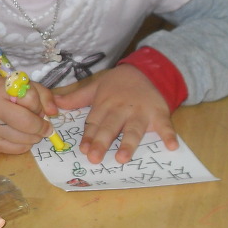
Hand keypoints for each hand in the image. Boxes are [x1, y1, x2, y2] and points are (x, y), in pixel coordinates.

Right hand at [0, 75, 55, 154]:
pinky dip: (25, 145)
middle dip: (42, 126)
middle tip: (46, 127)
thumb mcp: (19, 84)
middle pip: (27, 123)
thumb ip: (41, 93)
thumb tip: (54, 112)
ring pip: (24, 139)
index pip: (30, 99)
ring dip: (35, 137)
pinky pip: (16, 149)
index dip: (38, 105)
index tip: (37, 108)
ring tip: (34, 131)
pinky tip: (23, 138)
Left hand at [54, 65, 178, 164]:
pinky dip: (169, 135)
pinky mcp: (159, 113)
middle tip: (95, 157)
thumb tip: (55, 103)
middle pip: (111, 127)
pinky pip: (165, 125)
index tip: (83, 149)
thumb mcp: (96, 87)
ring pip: (134, 129)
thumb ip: (77, 98)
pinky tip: (171, 146)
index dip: (89, 136)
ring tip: (122, 157)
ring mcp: (141, 112)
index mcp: (105, 104)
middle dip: (102, 142)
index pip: (95, 122)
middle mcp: (121, 109)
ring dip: (129, 143)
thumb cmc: (117, 83)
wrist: (146, 70)